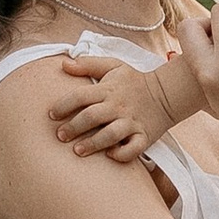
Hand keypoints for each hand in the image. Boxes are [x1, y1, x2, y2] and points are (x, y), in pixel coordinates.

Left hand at [53, 54, 173, 161]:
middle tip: (60, 136)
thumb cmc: (134, 81)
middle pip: (92, 117)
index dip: (63, 105)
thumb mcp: (113, 66)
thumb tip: (63, 64)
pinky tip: (110, 155)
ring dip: (93, 144)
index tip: (52, 115)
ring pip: (110, 135)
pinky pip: (133, 149)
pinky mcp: (144, 136)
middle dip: (73, 127)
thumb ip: (87, 65)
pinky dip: (122, 154)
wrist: (167, 93)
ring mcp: (132, 122)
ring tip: (77, 151)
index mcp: (108, 89)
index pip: (80, 96)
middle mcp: (118, 106)